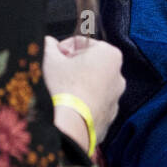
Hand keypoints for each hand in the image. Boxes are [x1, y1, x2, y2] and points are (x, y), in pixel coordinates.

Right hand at [43, 35, 123, 151]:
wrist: (71, 125)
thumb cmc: (62, 87)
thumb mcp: (49, 59)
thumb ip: (48, 45)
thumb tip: (47, 41)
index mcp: (109, 54)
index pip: (82, 42)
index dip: (63, 48)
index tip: (53, 57)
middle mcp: (118, 74)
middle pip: (89, 64)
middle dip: (71, 66)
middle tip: (55, 73)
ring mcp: (116, 97)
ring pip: (92, 85)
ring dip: (77, 85)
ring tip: (60, 92)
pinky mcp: (109, 115)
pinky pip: (94, 104)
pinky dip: (82, 103)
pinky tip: (68, 107)